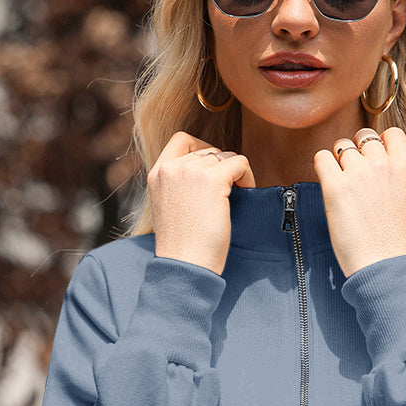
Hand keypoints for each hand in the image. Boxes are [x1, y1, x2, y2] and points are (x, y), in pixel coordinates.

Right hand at [148, 131, 255, 275]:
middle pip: (208, 150)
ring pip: (225, 156)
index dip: (203, 150)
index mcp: (157, 173)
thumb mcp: (168, 208)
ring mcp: (192, 172)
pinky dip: (247, 176)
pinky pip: (240, 163)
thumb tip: (206, 175)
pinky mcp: (213, 180)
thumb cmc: (182, 247)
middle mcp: (172, 168)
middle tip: (229, 192)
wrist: (185, 265)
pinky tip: (246, 193)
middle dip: (222, 168)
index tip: (212, 172)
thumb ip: (178, 186)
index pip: (182, 140)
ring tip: (237, 196)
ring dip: (235, 173)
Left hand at [313, 126, 405, 278]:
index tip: (373, 160)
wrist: (382, 265)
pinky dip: (322, 168)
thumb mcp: (404, 199)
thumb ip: (392, 176)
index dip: (379, 143)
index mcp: (404, 169)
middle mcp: (382, 165)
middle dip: (356, 152)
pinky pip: (321, 158)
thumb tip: (373, 163)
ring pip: (341, 146)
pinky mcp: (335, 186)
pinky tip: (329, 188)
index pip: (391, 134)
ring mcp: (358, 173)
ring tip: (342, 188)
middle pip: (363, 136)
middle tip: (354, 177)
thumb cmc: (392, 241)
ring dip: (338, 162)